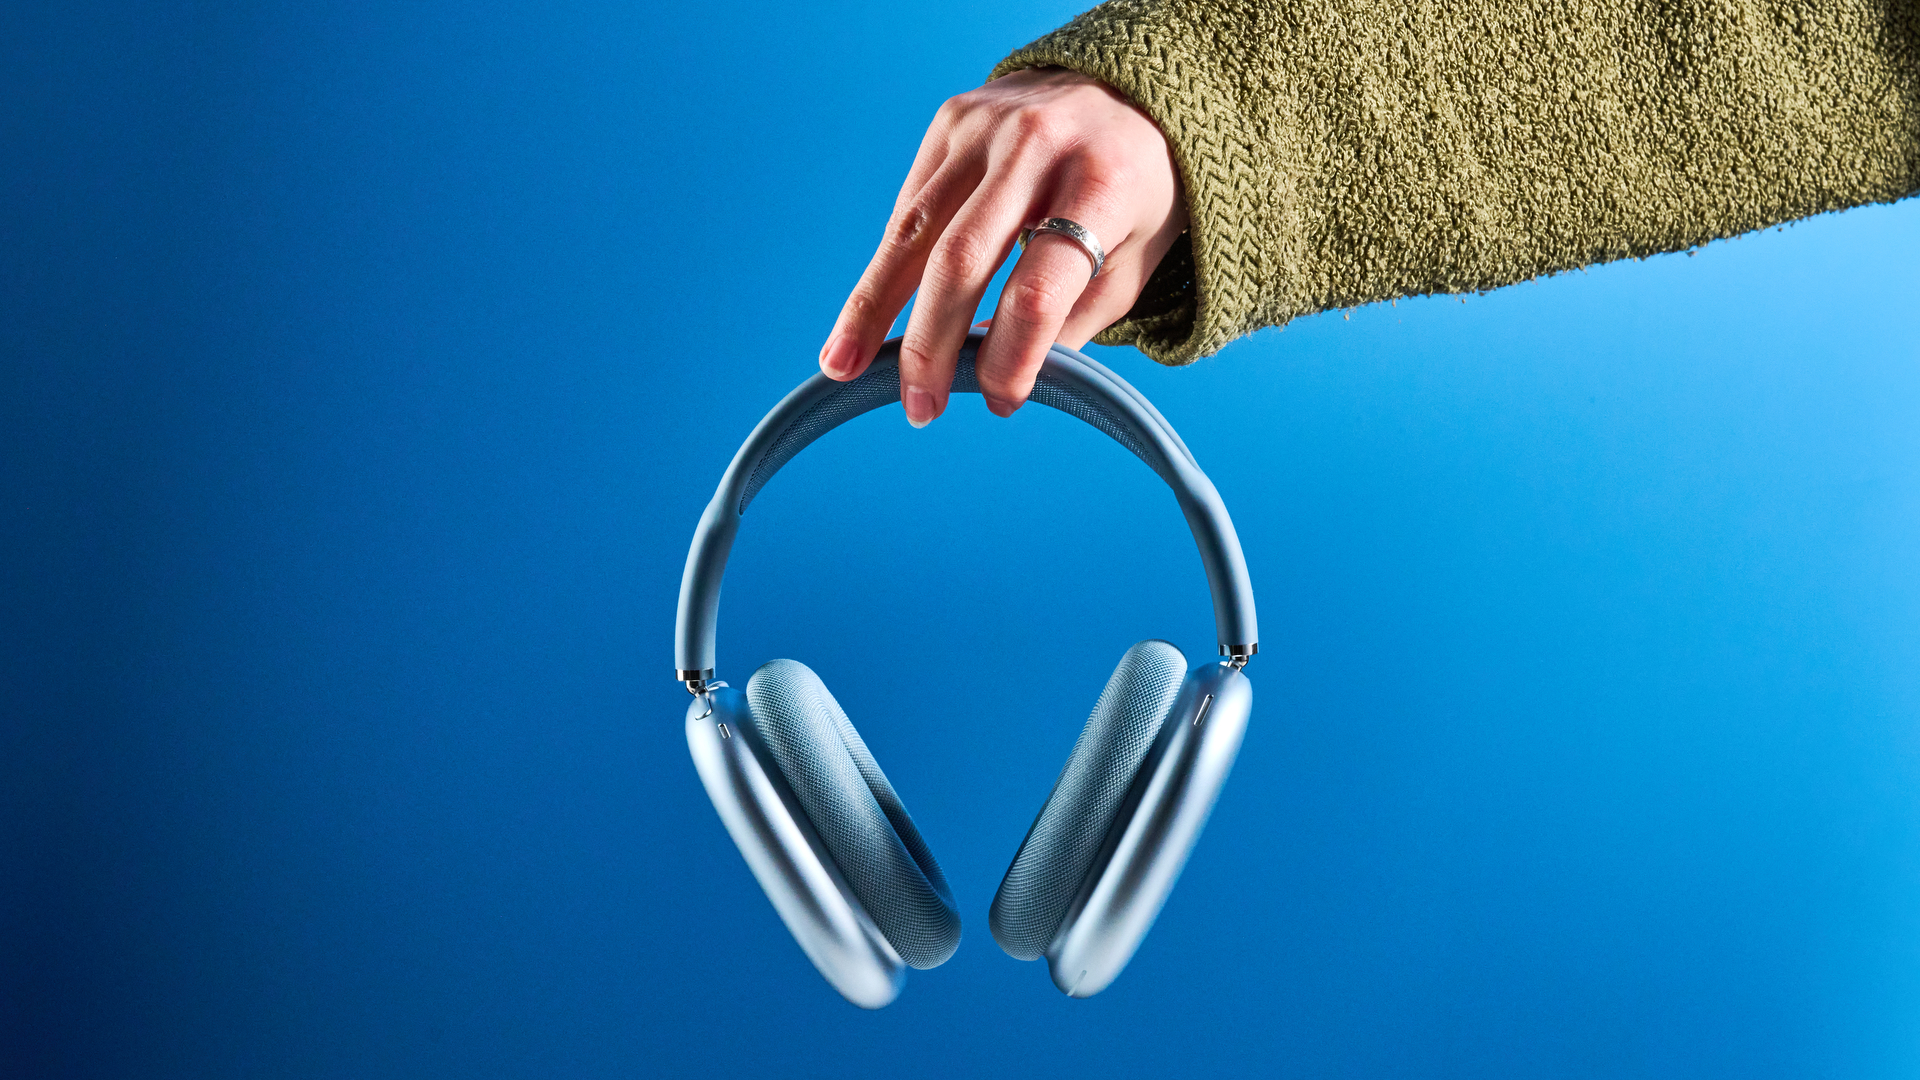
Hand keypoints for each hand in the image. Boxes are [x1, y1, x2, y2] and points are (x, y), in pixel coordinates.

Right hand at [817, 67, 1186, 425]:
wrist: (1127, 89)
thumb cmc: (1134, 192)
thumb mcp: (1132, 259)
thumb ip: (1071, 321)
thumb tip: (997, 379)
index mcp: (1103, 185)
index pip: (1039, 289)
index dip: (1012, 356)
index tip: (1001, 402)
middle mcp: (1039, 145)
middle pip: (962, 259)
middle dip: (930, 344)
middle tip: (919, 407)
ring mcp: (987, 127)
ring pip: (914, 231)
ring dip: (872, 307)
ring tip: (842, 365)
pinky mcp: (951, 121)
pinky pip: (910, 207)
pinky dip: (887, 268)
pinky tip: (869, 317)